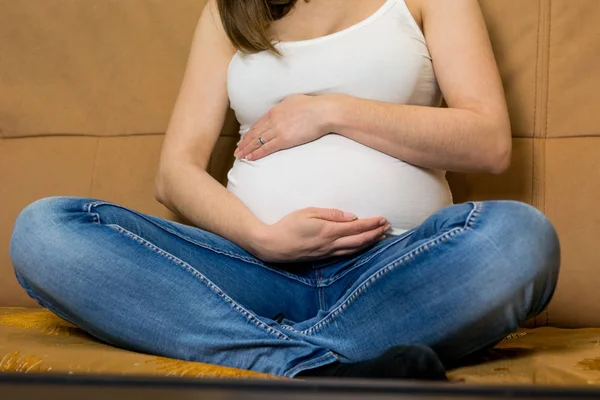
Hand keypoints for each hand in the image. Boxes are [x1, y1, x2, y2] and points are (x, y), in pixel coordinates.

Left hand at [234, 94, 329, 160]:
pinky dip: (256, 153)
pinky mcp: (283, 140)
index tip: (243, 138)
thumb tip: (284, 110)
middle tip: (237, 149)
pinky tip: (249, 157)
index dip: (249, 132)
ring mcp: (277, 130)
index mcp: (275, 110)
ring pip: (257, 141)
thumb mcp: (294, 101)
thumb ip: (285, 107)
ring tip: (239, 156)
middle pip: (255, 133)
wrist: (322, 112)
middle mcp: (273, 120)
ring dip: (247, 149)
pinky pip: (266, 148)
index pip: (258, 124)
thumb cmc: (313, 106)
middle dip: (244, 142)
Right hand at [250, 207, 390, 262]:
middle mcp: (331, 245)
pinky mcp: (323, 258)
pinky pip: (346, 254)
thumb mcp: (309, 213)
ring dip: (369, 243)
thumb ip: (331, 214)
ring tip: (380, 236)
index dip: (372, 224)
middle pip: (360, 241)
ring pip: (355, 250)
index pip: (357, 228)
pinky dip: (358, 250)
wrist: (273, 246)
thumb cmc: (289, 225)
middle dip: (375, 234)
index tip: (383, 218)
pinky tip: (362, 246)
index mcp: (328, 231)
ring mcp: (328, 253)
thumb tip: (352, 217)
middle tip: (387, 227)